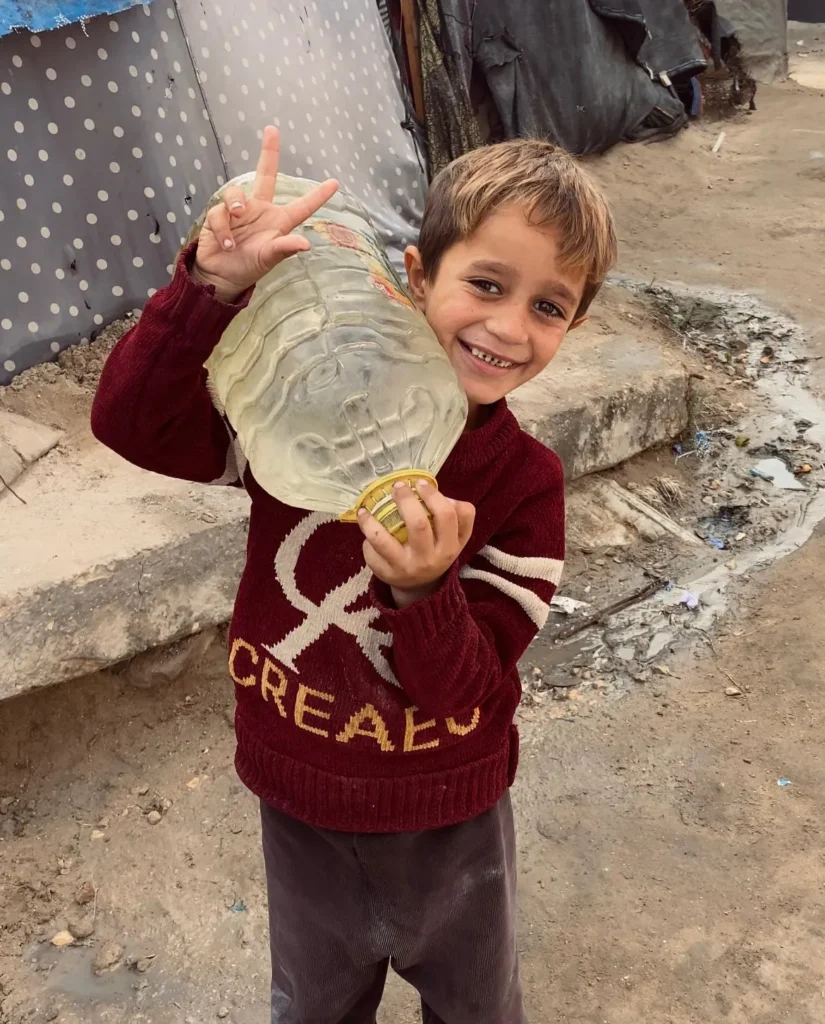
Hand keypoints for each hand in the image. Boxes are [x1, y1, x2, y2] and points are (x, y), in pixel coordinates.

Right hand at [192, 126, 338, 302]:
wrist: (220, 276)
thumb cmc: (248, 268)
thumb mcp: (268, 259)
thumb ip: (284, 248)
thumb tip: (305, 244)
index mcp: (278, 222)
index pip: (302, 206)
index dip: (318, 196)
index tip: (335, 183)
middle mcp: (260, 211)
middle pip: (266, 174)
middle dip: (269, 152)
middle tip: (272, 130)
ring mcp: (239, 211)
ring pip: (236, 195)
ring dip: (234, 208)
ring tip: (234, 233)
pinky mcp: (219, 215)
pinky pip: (220, 213)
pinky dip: (222, 229)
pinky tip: (225, 244)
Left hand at [359, 482, 475, 607]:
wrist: (422, 587)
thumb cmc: (437, 550)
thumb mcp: (455, 537)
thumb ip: (457, 515)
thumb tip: (432, 491)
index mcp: (450, 546)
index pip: (448, 516)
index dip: (434, 496)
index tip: (420, 484)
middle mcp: (430, 559)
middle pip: (418, 525)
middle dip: (405, 500)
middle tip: (398, 487)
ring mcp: (407, 568)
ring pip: (384, 541)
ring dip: (371, 522)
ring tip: (365, 511)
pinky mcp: (387, 575)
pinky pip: (371, 553)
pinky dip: (367, 539)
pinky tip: (367, 530)